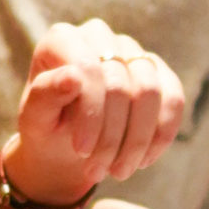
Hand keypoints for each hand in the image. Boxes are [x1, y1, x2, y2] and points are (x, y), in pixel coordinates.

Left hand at [5, 19, 186, 204]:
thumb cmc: (45, 129)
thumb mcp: (35, 120)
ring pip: (150, 92)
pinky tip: (143, 160)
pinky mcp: (158, 70)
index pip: (89, 68)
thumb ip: (44, 96)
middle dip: (113, 136)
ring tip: (119, 171)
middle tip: (98, 173)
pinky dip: (161, 134)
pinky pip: (173, 98)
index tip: (82, 151)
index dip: (91, 113)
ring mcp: (131, 50)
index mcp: (62, 40)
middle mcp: (99, 36)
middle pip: (121, 84)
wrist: (65, 148)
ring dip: (138, 140)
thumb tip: (72, 76)